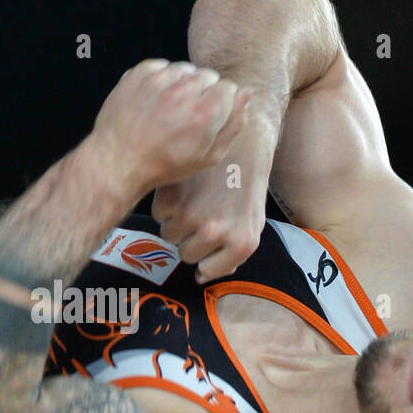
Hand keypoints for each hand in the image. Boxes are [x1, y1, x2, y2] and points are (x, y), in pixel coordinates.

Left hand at [88, 59, 251, 200]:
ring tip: (169, 109)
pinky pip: (162, 66)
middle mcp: (184, 91)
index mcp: (206, 112)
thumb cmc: (164, 164)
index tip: (206, 119)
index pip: (229, 88)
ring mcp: (159, 80)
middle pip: (208, 76)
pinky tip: (155, 101)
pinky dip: (161, 79)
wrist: (118, 161)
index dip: (220, 105)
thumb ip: (234, 123)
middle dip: (202, 93)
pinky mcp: (140, 73)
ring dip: (182, 84)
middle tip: (186, 116)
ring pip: (186, 69)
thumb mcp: (208, 157)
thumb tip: (248, 93)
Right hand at [151, 105, 278, 281]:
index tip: (210, 239)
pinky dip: (166, 203)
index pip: (205, 270)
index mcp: (241, 242)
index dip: (206, 255)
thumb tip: (202, 276)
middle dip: (190, 238)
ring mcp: (190, 214)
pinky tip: (184, 187)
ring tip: (194, 198)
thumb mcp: (253, 219)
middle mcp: (216, 232)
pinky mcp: (171, 196)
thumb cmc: (247, 180)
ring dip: (176, 222)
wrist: (242, 136)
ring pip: (168, 235)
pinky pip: (158, 214)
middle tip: (202, 213)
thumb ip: (232, 253)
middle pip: (185, 254)